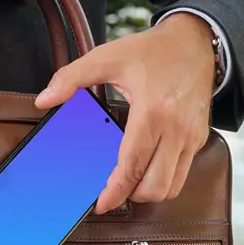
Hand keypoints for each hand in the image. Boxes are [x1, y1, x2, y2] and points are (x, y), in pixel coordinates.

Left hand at [34, 13, 215, 212]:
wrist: (194, 41)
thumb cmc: (152, 50)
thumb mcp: (106, 57)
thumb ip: (71, 78)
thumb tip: (44, 99)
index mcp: (153, 112)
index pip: (133, 165)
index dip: (115, 191)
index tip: (100, 203)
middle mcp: (177, 129)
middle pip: (156, 186)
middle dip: (131, 196)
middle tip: (112, 192)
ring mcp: (192, 136)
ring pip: (174, 186)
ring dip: (149, 191)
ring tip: (128, 183)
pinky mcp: (199, 138)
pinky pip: (184, 173)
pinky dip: (164, 179)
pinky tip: (147, 169)